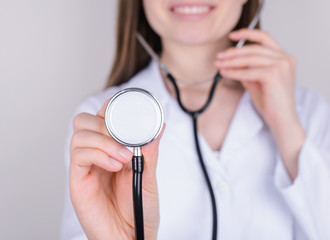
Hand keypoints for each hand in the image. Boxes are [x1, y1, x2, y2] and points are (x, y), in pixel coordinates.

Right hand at [69, 99, 163, 239]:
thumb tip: (158, 128)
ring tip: (124, 157)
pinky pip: (78, 155)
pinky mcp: (78, 180)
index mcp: (114, 149)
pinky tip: (115, 165)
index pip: (104, 118)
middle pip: (85, 120)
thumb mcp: (149, 177)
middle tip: (124, 137)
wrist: (130, 236)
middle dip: (104, 122)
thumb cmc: (139, 208)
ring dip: (104, 140)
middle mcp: (97, 154)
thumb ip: (150, 153)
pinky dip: (98, 154)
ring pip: (80, 134)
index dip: (112, 108)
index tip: (130, 111)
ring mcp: (86, 166)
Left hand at [215, 29, 304, 179]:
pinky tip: (225, 73)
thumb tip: (231, 61)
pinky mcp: (274, 76)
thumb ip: (248, 69)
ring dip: (231, 61)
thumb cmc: (271, 103)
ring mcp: (282, 66)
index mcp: (284, 57)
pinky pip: (248, 71)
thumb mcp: (257, 81)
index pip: (265, 38)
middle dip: (233, 52)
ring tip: (219, 64)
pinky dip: (234, 72)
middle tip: (219, 56)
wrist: (282, 121)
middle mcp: (285, 59)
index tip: (232, 35)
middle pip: (254, 48)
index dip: (247, 33)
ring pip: (250, 58)